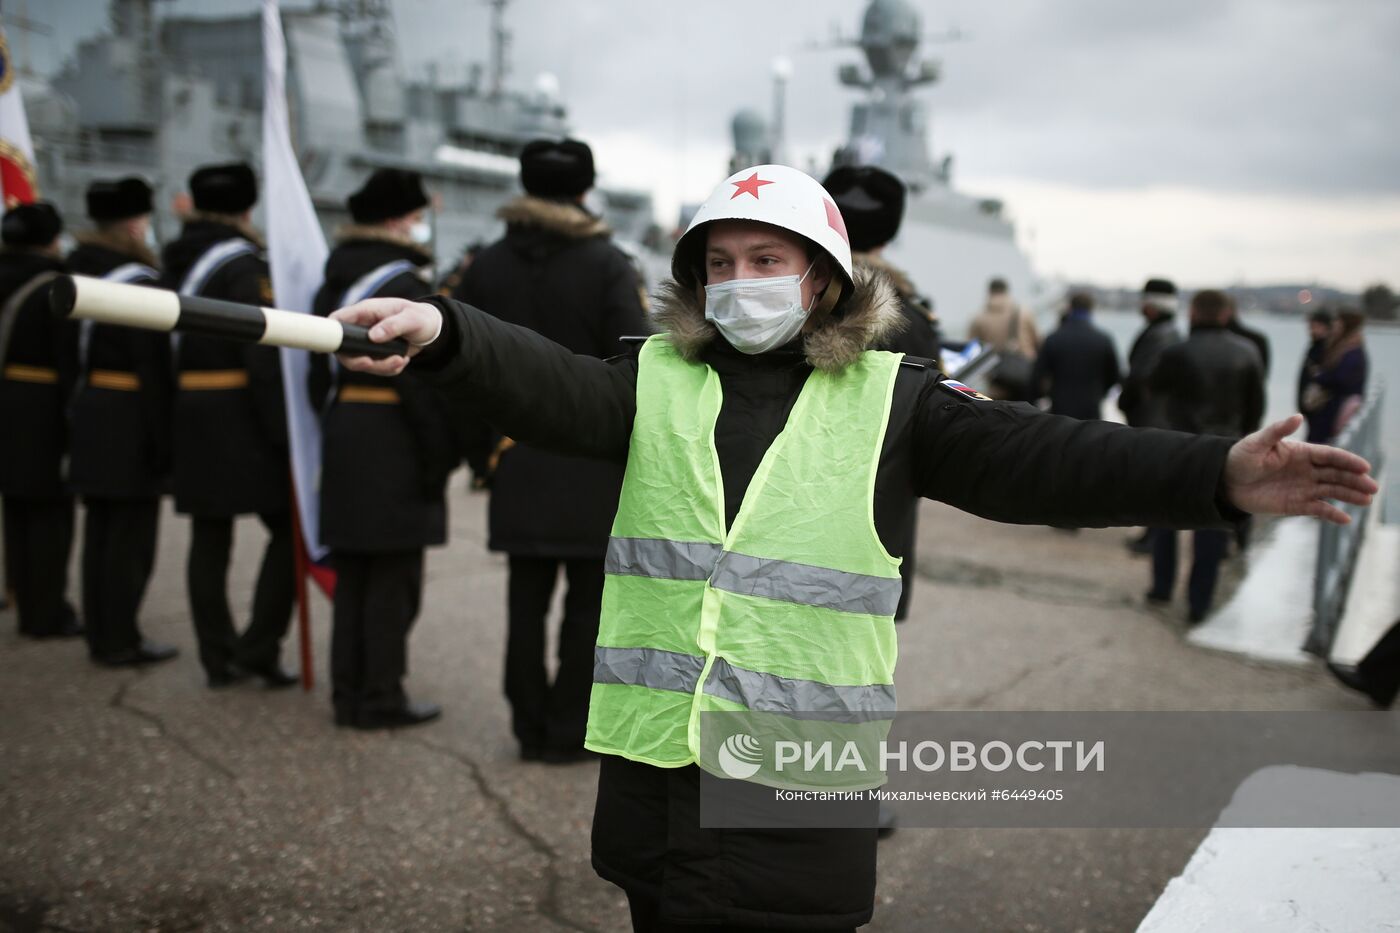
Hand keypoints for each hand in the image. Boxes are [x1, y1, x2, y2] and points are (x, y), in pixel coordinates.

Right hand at [330, 298, 442, 375]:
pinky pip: (375, 368)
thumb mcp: (411, 318)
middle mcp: (363, 327)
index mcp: (366, 311)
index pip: (338, 319)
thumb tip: (374, 336)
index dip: (330, 333)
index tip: (340, 349)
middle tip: (371, 363)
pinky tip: (403, 360)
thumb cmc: (421, 317)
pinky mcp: (376, 354)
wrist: (432, 330)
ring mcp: (368, 342)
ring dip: (380, 367)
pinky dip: (389, 369)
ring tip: (401, 360)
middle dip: (357, 361)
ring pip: (361, 362)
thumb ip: (393, 325)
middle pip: (344, 348)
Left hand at [1224, 414, 1377, 523]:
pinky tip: (1345, 519)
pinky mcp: (1296, 504)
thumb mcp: (1257, 442)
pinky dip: (1331, 514)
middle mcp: (1307, 470)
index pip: (1330, 456)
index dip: (1347, 461)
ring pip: (1331, 491)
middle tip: (1373, 487)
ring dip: (1349, 495)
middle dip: (1355, 480)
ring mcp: (1303, 488)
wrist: (1224, 482)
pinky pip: (1317, 509)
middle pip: (1336, 474)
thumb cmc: (1240, 457)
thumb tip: (1298, 417)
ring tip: (1366, 500)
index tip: (1364, 467)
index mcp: (1301, 452)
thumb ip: (1277, 431)